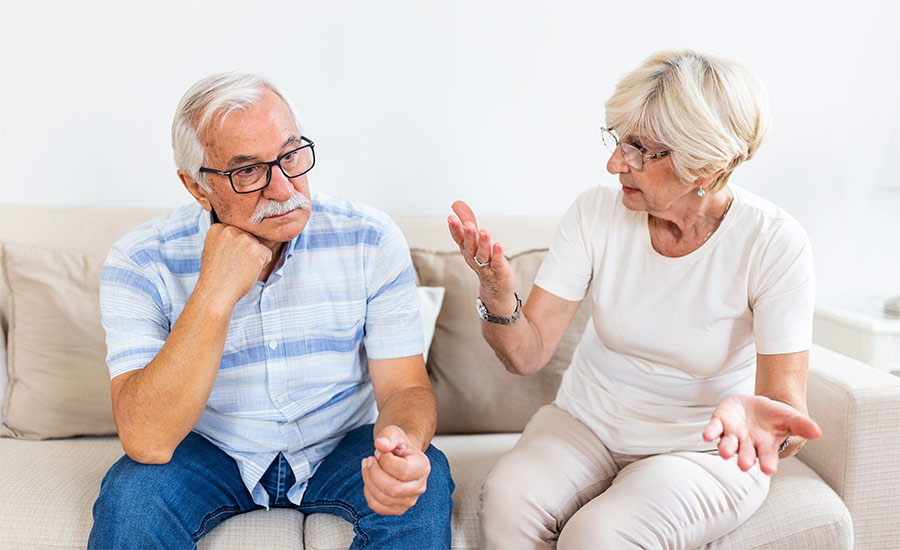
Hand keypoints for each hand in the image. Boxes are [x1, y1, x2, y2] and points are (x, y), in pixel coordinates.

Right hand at [197, 223, 271, 308]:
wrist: (215, 293)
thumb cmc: (215, 276)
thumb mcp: (213, 250)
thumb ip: (226, 239)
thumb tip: (244, 236)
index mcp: (218, 228)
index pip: (238, 232)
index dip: (235, 248)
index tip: (226, 258)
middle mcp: (230, 230)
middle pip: (249, 237)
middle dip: (246, 251)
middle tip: (233, 266)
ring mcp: (244, 239)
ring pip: (259, 245)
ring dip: (254, 258)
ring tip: (239, 269)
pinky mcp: (256, 250)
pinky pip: (268, 254)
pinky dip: (262, 265)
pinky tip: (247, 272)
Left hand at [361, 425, 430, 515]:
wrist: (400, 456)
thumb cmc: (398, 445)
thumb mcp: (394, 433)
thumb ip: (388, 436)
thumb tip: (380, 444)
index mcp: (422, 466)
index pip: (403, 470)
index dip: (385, 460)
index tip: (380, 451)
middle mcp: (420, 486)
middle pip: (394, 489)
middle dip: (374, 473)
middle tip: (369, 459)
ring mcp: (410, 500)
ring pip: (384, 499)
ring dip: (369, 481)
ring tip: (367, 466)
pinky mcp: (398, 508)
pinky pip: (378, 507)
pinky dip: (368, 493)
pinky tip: (369, 480)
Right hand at [447, 200, 517, 313]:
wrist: (495, 287)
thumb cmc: (484, 260)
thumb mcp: (474, 240)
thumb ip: (467, 220)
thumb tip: (456, 203)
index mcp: (466, 249)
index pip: (459, 238)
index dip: (455, 229)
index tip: (451, 218)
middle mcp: (473, 258)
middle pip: (469, 246)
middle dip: (468, 235)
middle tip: (467, 225)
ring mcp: (485, 266)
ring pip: (482, 255)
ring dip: (483, 243)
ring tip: (484, 232)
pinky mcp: (498, 271)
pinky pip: (496, 263)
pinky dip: (497, 255)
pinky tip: (498, 245)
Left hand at [703, 394, 821, 474]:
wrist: (759, 406)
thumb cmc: (776, 418)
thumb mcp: (790, 419)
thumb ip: (802, 425)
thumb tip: (818, 432)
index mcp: (765, 445)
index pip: (767, 456)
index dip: (768, 463)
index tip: (769, 470)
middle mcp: (748, 443)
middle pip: (746, 453)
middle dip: (745, 459)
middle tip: (744, 466)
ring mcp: (733, 434)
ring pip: (728, 444)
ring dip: (726, 448)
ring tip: (725, 453)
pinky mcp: (721, 423)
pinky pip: (714, 429)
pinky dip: (710, 432)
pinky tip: (706, 436)